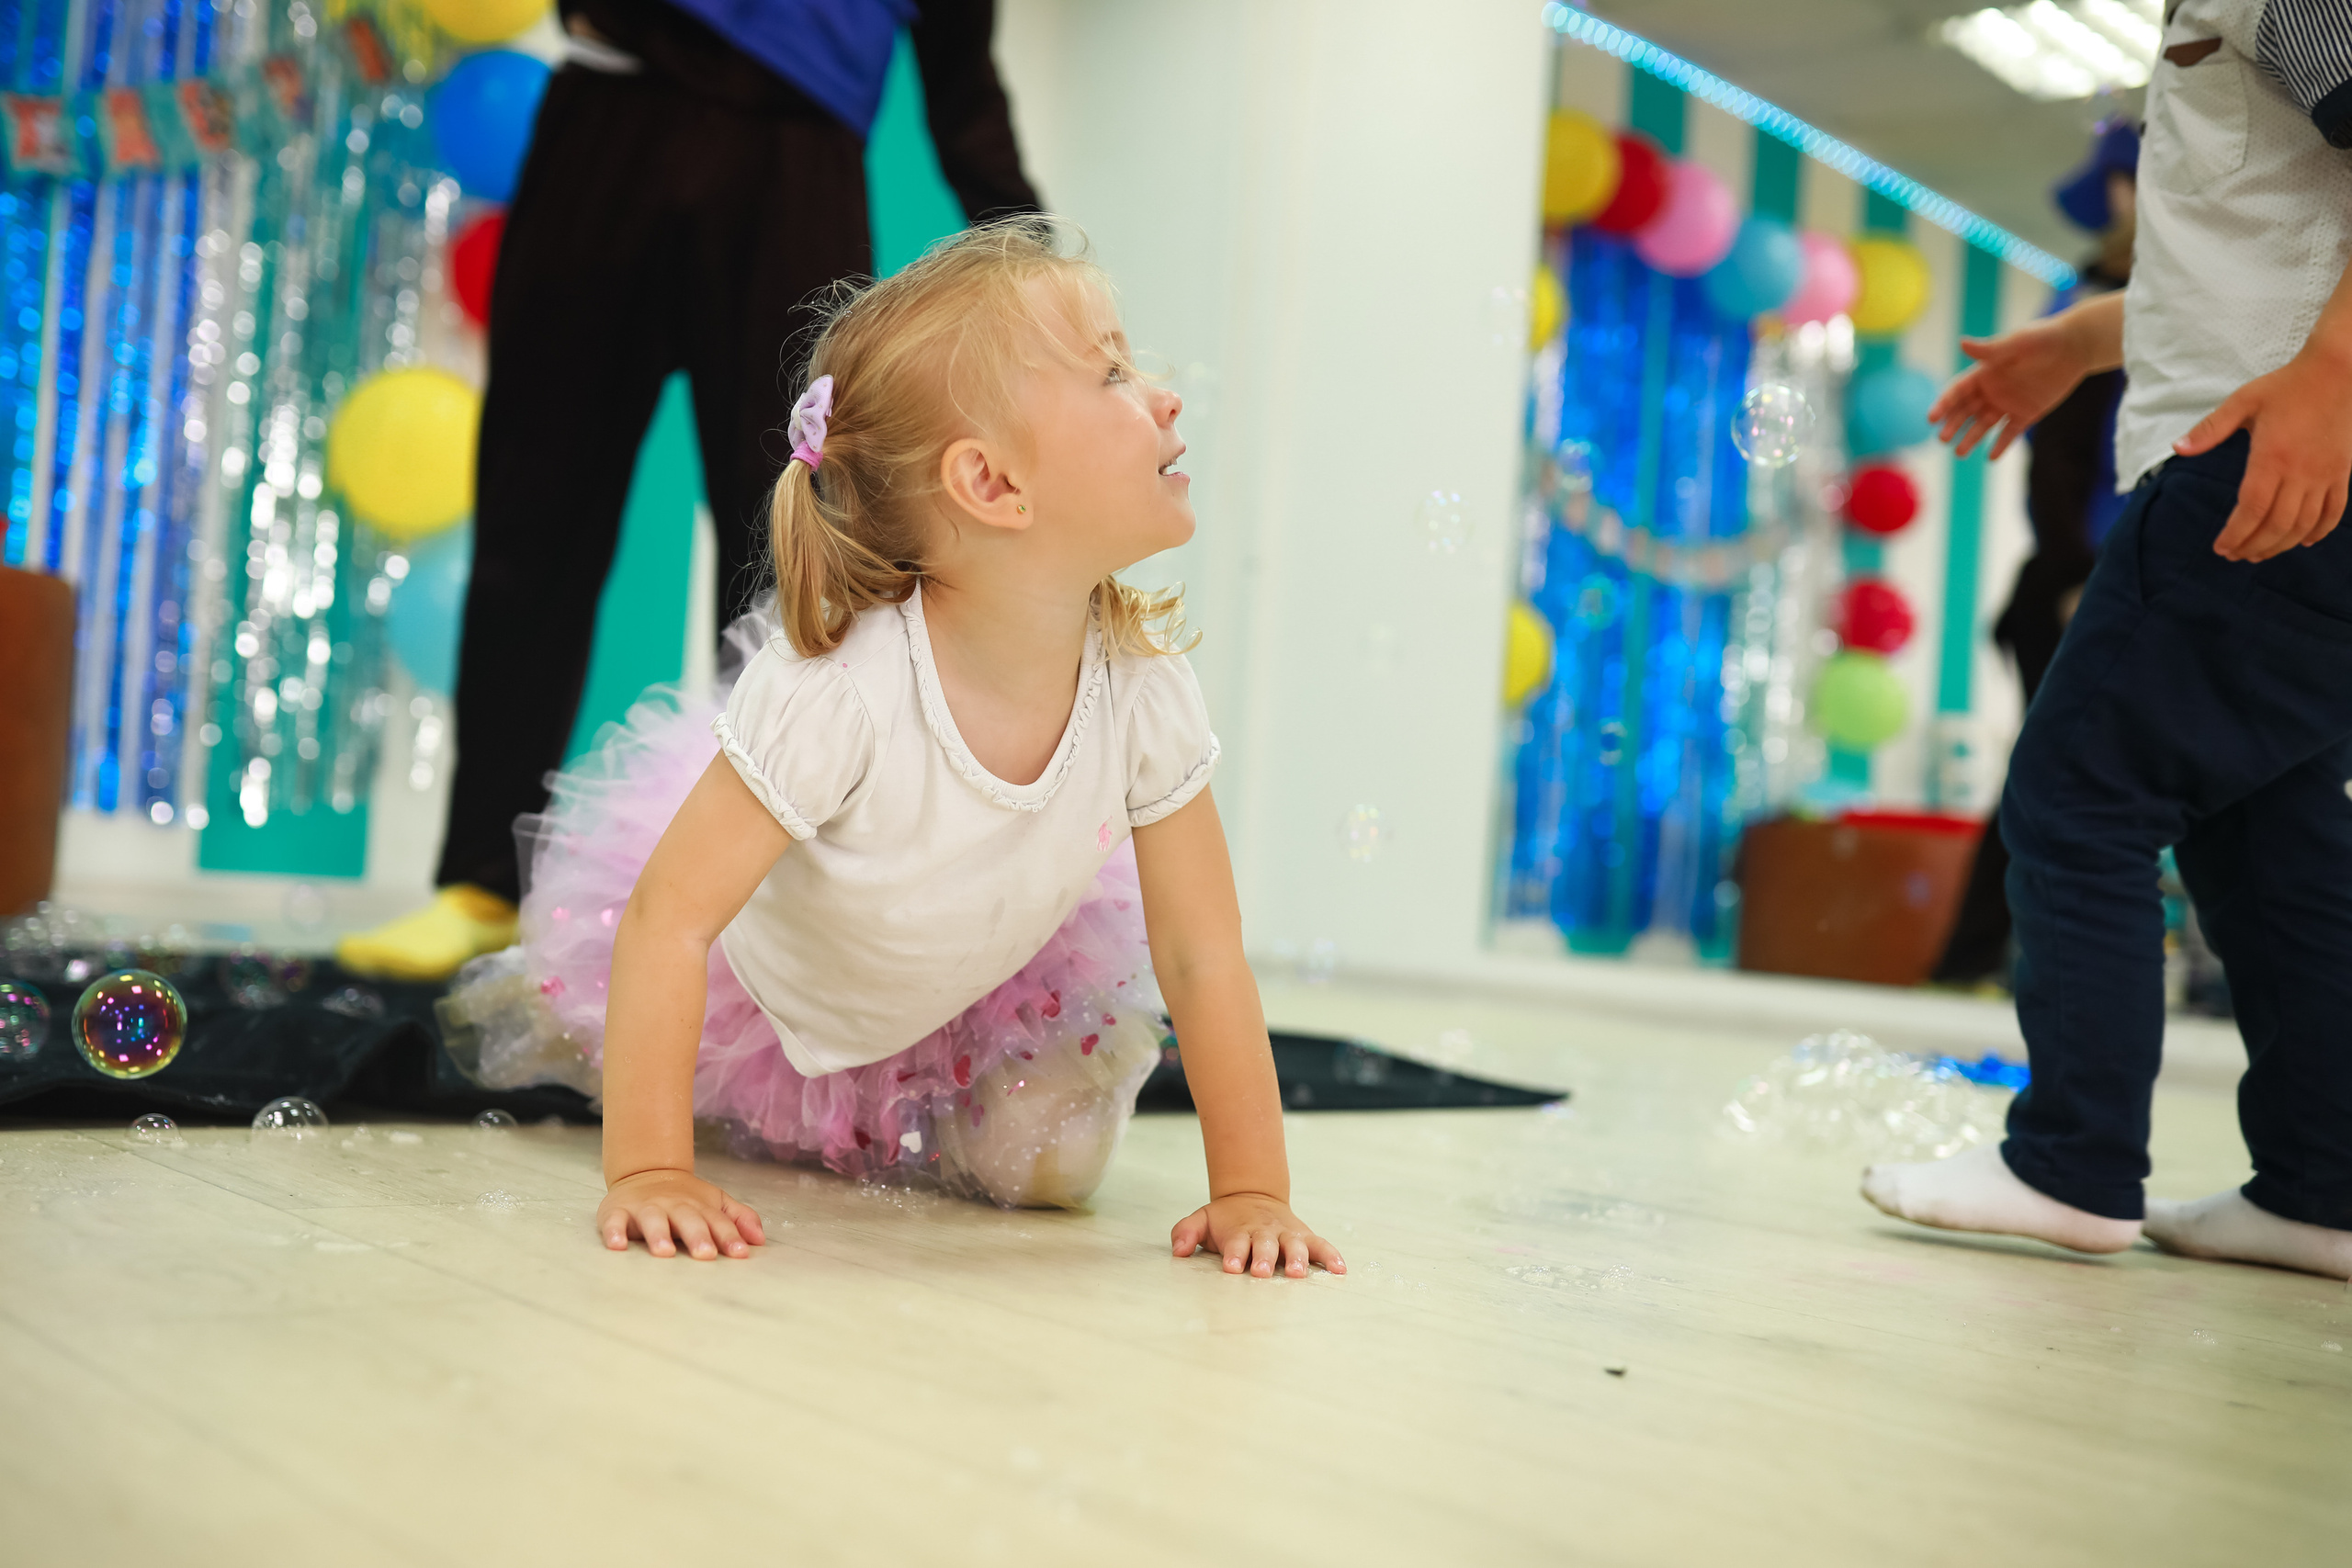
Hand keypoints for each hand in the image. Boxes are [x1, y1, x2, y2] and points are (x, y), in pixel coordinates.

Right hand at [596, 1167, 765, 1259]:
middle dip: (697, 1236)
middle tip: (705, 1255)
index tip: (740, 1254)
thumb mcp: (715, 1202)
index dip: (729, 1236)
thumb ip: (738, 1218)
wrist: (645, 1172)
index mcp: (699, 1206)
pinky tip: (618, 1246)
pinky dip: (614, 1233)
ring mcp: (645, 1208)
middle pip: (687, 1219)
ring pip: (653, 1220)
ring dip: (658, 1235)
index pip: (717, 1221)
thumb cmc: (685, 1198)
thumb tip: (760, 1240)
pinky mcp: (617, 1211)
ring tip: (665, 1252)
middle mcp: (673, 1205)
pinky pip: (614, 1222)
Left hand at [1171, 1192, 1344, 1277]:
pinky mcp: (1304, 1237)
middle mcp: (1265, 1233)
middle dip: (1264, 1258)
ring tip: (1297, 1273)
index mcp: (1240, 1231)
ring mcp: (1286, 1235)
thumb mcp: (1202, 1219)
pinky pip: (1321, 1246)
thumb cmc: (1226, 1218)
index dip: (1235, 1255)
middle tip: (1262, 1272)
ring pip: (1294, 1245)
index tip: (1232, 1266)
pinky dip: (1331, 1256)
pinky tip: (1340, 1270)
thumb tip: (1178, 1250)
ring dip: (1296, 1259)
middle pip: (1265, 1245)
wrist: (1252, 1195)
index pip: (1237, 1244)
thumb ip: (1186, 1232)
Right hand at [1928, 315, 2096, 460]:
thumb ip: (1990, 350)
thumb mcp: (2016, 343)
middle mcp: (1992, 390)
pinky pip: (2010, 433)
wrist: (2076, 346)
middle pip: (1966, 411)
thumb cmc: (2044, 338)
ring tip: (1959, 454)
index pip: (1957, 391)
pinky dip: (2000, 445)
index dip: (1944, 404)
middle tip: (1943, 440)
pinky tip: (1990, 458)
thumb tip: (1961, 343)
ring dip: (1970, 438)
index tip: (1932, 418)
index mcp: (1984, 372)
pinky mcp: (2027, 414)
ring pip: (1983, 425)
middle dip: (1953, 425)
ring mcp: (2008, 403)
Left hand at [2175, 350, 2351, 561]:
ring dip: (2281, 545)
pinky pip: (2334, 511)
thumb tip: (2177, 448)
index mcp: (2272, 457)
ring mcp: (2325, 474)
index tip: (2221, 548)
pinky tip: (2303, 541)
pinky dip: (2319, 531)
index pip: (2251, 510)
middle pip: (2277, 524)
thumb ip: (2210, 428)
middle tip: (2235, 556)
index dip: (2236, 534)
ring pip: (2304, 524)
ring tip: (2259, 554)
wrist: (2337, 371)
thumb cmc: (2285, 386)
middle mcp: (2300, 471)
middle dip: (2253, 546)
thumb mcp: (2242, 402)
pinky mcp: (2342, 471)